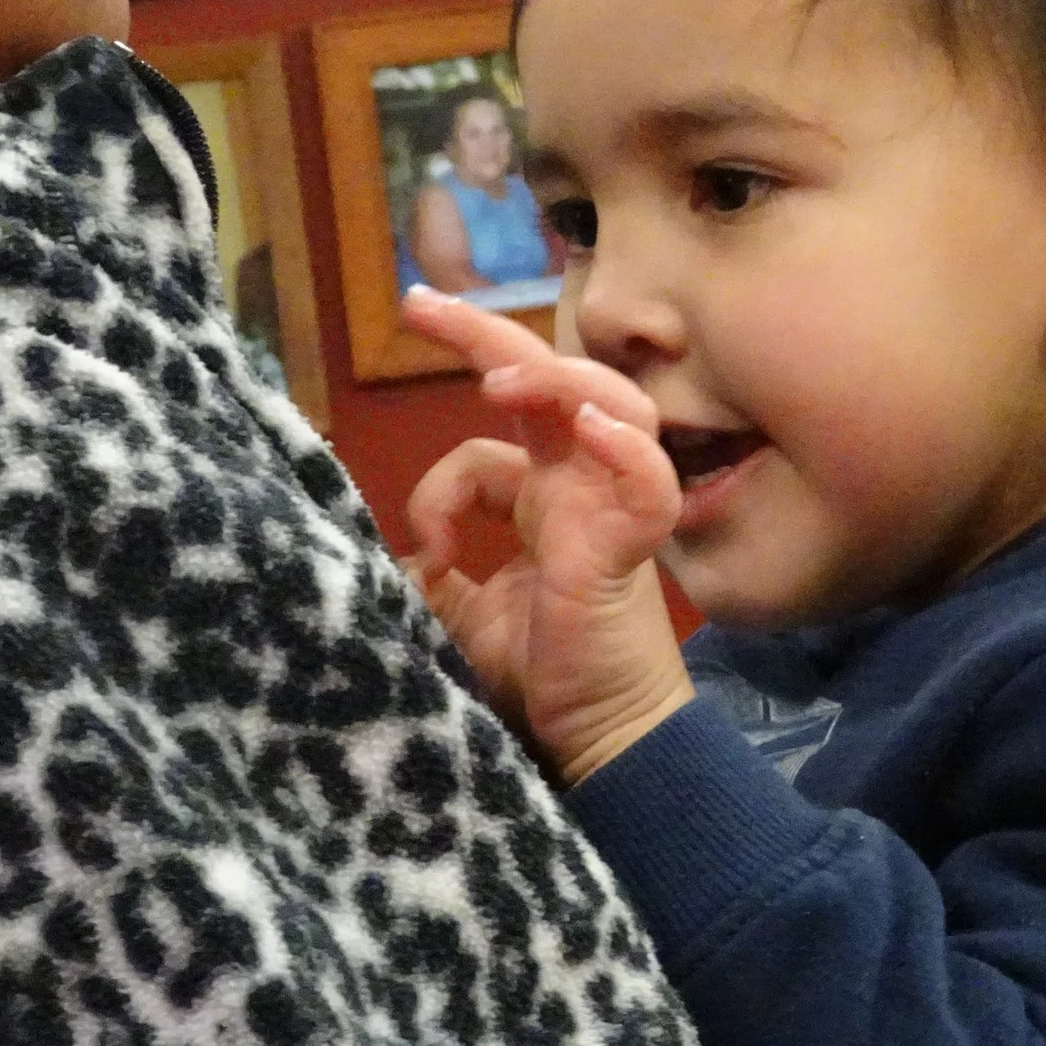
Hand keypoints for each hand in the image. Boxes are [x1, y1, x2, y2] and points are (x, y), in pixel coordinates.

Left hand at [400, 288, 694, 785]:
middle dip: (487, 334)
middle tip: (420, 303)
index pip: (497, 432)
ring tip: (497, 378)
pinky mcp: (633, 547)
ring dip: (552, 379)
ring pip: (607, 405)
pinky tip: (586, 430)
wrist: (599, 743)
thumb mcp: (464, 623)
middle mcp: (577, 489)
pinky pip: (648, 482)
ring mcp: (610, 509)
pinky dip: (624, 449)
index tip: (415, 487)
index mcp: (540, 501)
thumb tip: (396, 559)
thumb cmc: (542, 683)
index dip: (447, 454)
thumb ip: (436, 582)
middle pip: (551, 382)